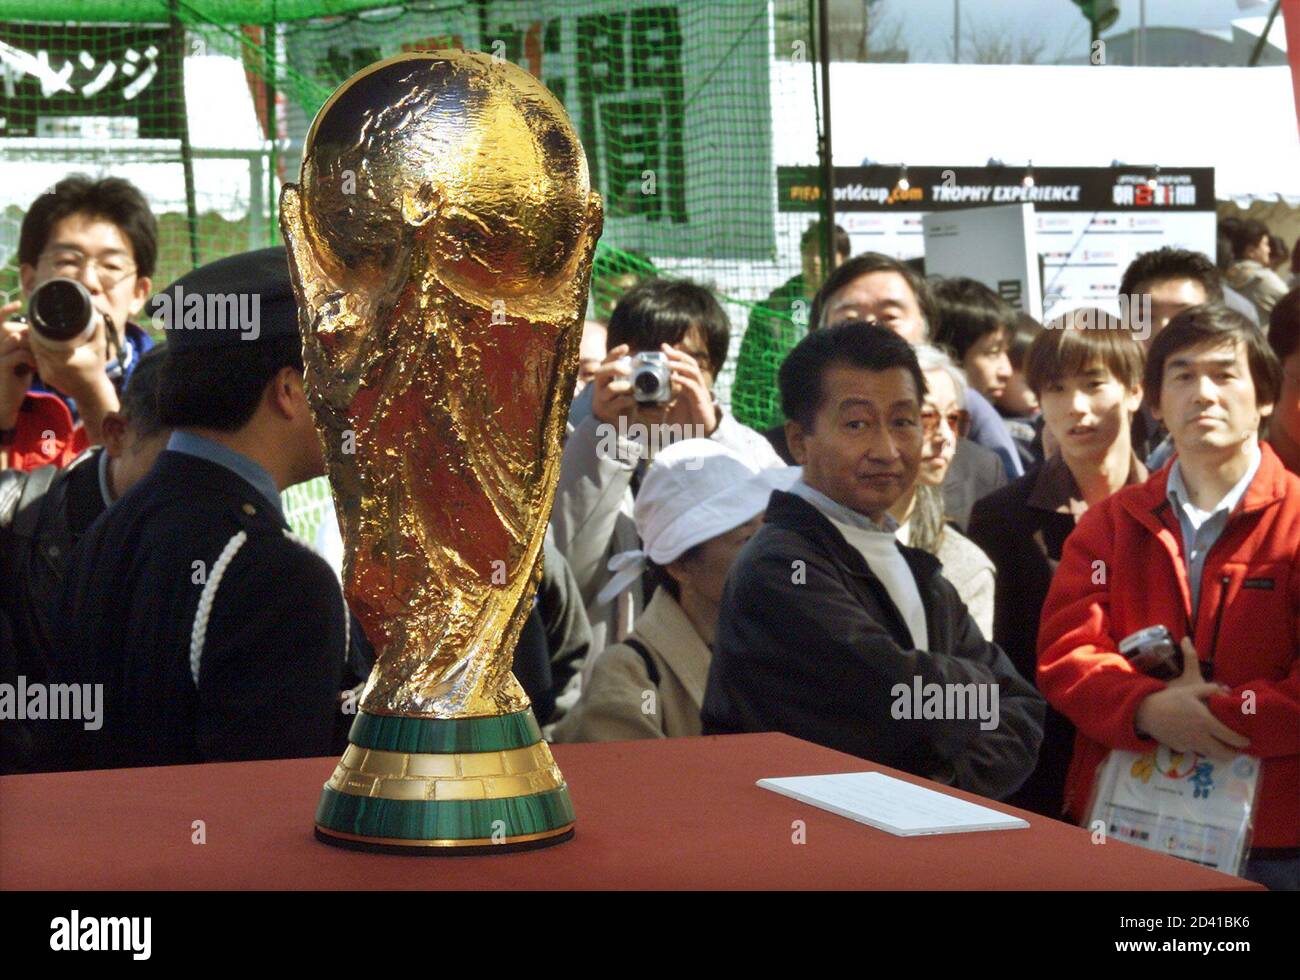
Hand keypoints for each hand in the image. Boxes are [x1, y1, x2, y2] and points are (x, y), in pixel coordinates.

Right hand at [0, 302, 35, 429]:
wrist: (5, 405)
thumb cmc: (14, 382)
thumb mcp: (20, 362)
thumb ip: (24, 347)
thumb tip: (36, 334)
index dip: (3, 311)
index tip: (16, 303)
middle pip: (11, 329)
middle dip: (29, 335)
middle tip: (40, 349)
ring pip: (17, 339)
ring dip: (32, 347)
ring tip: (38, 359)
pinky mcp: (1, 365)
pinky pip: (20, 353)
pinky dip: (32, 358)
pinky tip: (35, 367)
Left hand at [27, 307, 117, 443]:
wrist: (91, 391)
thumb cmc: (96, 368)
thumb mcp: (99, 348)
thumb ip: (98, 331)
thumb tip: (96, 315)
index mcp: (64, 358)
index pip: (40, 341)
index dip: (36, 330)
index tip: (37, 322)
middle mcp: (53, 366)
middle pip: (35, 346)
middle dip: (34, 336)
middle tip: (36, 326)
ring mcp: (47, 373)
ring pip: (35, 353)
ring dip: (36, 345)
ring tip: (39, 335)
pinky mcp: (45, 377)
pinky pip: (38, 361)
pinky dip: (39, 354)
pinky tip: (44, 349)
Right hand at [590, 343, 636, 427]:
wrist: (610, 426)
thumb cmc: (619, 403)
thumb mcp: (622, 388)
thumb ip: (629, 378)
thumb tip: (645, 365)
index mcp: (604, 377)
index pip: (606, 361)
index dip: (615, 353)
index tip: (626, 347)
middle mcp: (600, 386)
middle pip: (601, 371)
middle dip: (616, 368)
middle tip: (629, 370)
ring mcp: (602, 399)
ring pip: (611, 388)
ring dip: (626, 386)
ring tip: (634, 389)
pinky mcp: (608, 410)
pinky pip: (620, 402)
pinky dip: (630, 400)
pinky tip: (635, 401)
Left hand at [641, 343, 717, 436]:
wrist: (699, 435)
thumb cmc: (687, 423)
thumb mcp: (667, 413)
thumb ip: (655, 409)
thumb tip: (639, 407)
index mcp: (687, 384)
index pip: (682, 365)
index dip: (675, 355)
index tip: (662, 347)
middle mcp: (695, 384)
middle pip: (689, 362)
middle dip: (677, 354)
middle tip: (664, 348)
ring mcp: (699, 390)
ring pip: (693, 371)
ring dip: (680, 365)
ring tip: (668, 362)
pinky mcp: (701, 399)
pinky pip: (693, 385)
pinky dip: (683, 380)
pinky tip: (674, 378)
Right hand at [1133, 637, 1248, 760]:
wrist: (1146, 712)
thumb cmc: (1170, 699)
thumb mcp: (1191, 689)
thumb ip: (1210, 690)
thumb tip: (1225, 691)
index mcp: (1207, 722)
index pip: (1231, 738)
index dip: (1242, 742)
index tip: (1247, 742)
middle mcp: (1201, 737)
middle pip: (1223, 754)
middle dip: (1233, 754)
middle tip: (1237, 750)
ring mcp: (1190, 745)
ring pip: (1210, 755)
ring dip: (1218, 753)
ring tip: (1221, 747)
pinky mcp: (1180, 748)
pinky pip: (1194, 750)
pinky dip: (1199, 747)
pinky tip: (1196, 739)